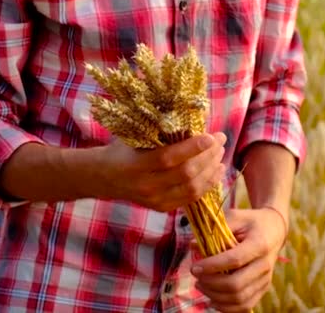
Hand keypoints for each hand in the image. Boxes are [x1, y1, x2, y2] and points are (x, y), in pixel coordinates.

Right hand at [95, 132, 226, 210]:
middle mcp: (146, 186)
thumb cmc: (122, 150)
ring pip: (192, 188)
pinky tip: (216, 171)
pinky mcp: (162, 208)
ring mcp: (154, 200)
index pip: (169, 158)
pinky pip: (191, 198)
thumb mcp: (135, 136)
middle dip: (208, 156)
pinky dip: (207, 184)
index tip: (211, 136)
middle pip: (185, 174)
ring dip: (211, 170)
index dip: (193, 148)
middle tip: (220, 140)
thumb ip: (161, 131)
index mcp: (136, 165)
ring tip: (220, 154)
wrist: (103, 177)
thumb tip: (195, 117)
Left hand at [190, 208, 287, 311]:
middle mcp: (265, 264)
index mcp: (260, 244)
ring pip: (239, 299)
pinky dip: (226, 307)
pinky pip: (245, 306)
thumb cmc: (251, 222)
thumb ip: (215, 230)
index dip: (212, 266)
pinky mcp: (264, 288)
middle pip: (236, 284)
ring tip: (201, 286)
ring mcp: (266, 279)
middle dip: (211, 284)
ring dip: (215, 296)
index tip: (194, 267)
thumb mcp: (236, 217)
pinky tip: (212, 299)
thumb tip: (192, 245)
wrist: (275, 230)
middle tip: (196, 277)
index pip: (234, 260)